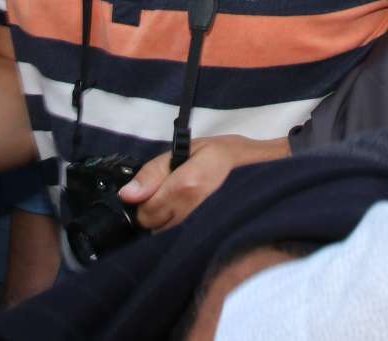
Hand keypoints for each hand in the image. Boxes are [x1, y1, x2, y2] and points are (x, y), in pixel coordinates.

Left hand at [118, 135, 289, 231]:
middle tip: (165, 192)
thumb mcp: (185, 149)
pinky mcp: (209, 234)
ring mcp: (203, 225)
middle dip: (152, 210)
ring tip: (179, 200)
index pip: (146, 210)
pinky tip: (187, 213)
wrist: (261, 168)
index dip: (142, 199)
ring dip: (165, 220)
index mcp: (186, 185)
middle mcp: (194, 210)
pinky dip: (178, 228)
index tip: (149, 189)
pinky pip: (182, 238)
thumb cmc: (221, 155)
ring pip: (166, 234)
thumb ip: (153, 172)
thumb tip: (127, 195)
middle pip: (154, 225)